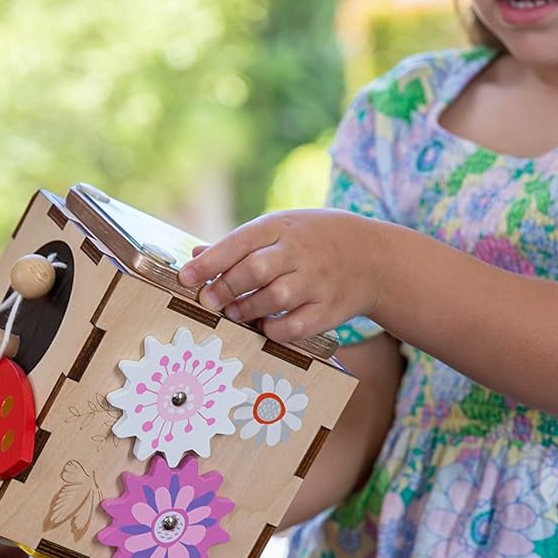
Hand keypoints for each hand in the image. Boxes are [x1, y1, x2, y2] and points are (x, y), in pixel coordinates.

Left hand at [178, 210, 386, 345]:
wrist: (371, 258)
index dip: (210, 262)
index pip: (239, 242)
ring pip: (275, 298)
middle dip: (226, 287)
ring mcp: (317, 281)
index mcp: (282, 227)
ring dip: (247, 309)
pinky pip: (296, 325)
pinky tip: (266, 326)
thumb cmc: (312, 242)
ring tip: (236, 312)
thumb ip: (238, 245)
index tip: (186, 277)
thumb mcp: (279, 231)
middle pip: (255, 270)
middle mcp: (300, 252)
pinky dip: (275, 329)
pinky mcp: (329, 309)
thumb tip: (195, 257)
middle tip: (209, 301)